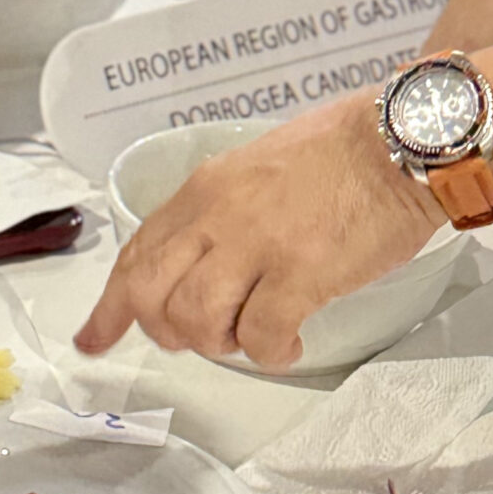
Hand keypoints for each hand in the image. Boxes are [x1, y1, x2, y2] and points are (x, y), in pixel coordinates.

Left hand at [73, 93, 447, 370]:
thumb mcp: (255, 170)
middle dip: (169, 332)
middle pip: (151, 297)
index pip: (135, 256)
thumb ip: (221, 214)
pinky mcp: (302, 273)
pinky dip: (271, 354)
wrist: (399, 139)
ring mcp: (257, 244)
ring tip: (256, 333)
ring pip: (197, 323)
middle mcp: (217, 216)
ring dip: (222, 344)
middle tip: (207, 337)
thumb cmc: (340, 151)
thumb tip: (200, 264)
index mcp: (203, 190)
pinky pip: (260, 338)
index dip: (109, 308)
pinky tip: (292, 343)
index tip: (93, 339)